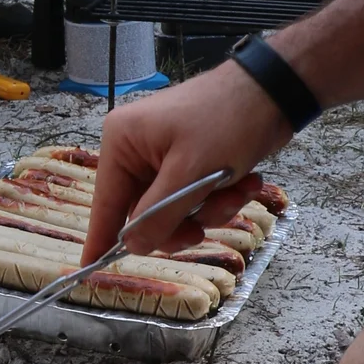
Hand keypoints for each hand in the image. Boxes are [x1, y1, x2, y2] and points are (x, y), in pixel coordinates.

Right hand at [81, 61, 293, 262]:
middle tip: (204, 228)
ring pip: (177, 211)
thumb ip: (159, 215)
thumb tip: (133, 247)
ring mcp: (165, 158)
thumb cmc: (226, 120)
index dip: (102, 239)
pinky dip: (222, 197)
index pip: (107, 202)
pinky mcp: (192, 164)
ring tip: (238, 190)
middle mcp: (137, 151)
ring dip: (210, 210)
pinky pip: (196, 199)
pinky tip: (246, 181)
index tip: (88, 272)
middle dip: (184, 221)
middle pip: (146, 214)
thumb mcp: (190, 172)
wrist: (275, 91)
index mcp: (123, 143)